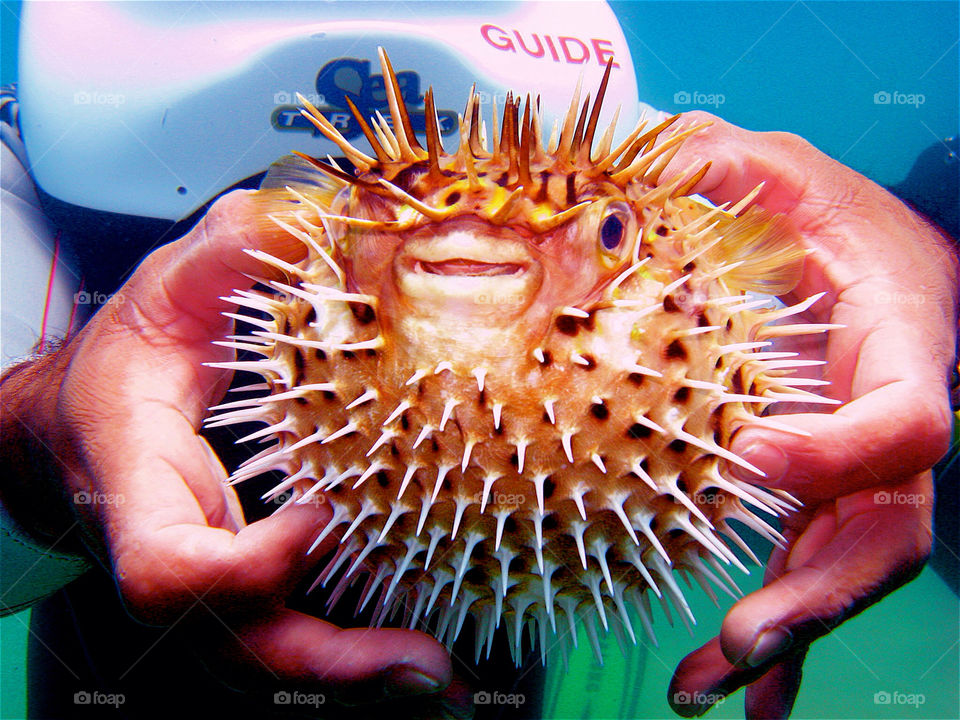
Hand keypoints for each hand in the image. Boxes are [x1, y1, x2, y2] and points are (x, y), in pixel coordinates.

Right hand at [0, 191, 464, 714]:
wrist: (82, 424)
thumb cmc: (127, 358)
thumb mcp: (168, 289)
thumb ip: (233, 249)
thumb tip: (321, 215)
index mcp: (136, 486)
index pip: (166, 571)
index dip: (243, 568)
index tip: (320, 519)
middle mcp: (173, 554)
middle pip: (234, 647)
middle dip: (329, 667)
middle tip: (431, 670)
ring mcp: (207, 584)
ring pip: (272, 661)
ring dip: (360, 681)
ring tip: (450, 683)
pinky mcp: (244, 587)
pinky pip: (296, 635)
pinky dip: (358, 655)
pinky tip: (428, 652)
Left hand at [661, 113, 957, 717]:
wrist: (859, 263)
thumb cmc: (826, 217)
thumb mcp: (784, 172)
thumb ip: (730, 163)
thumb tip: (656, 163)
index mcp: (901, 345)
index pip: (910, 419)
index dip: (847, 451)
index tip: (755, 458)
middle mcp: (889, 427)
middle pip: (884, 532)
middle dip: (818, 593)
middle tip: (738, 640)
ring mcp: (858, 474)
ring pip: (843, 572)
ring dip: (783, 640)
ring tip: (700, 689)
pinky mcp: (819, 498)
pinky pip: (806, 573)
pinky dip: (778, 643)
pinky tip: (728, 692)